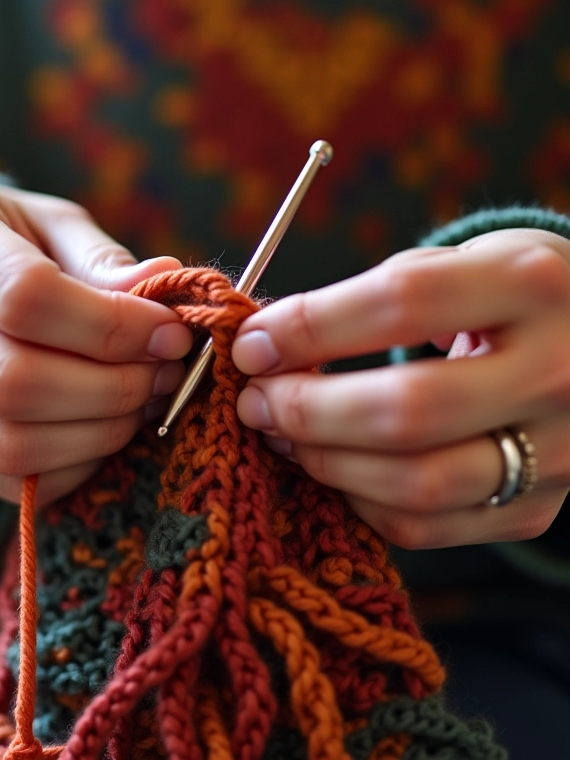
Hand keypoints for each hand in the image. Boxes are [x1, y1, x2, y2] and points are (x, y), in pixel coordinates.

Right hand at [0, 176, 191, 505]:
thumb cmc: (8, 244)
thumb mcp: (52, 225)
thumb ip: (102, 260)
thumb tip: (164, 285)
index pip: (23, 296)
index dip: (111, 326)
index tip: (170, 333)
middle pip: (13, 380)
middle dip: (112, 387)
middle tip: (164, 374)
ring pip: (9, 444)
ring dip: (100, 433)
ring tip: (144, 402)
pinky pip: (10, 481)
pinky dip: (76, 467)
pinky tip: (104, 430)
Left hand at [232, 228, 569, 548]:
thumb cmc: (506, 301)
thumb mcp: (462, 265)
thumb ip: (374, 296)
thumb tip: (269, 343)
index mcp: (530, 286)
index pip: (402, 303)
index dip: (310, 327)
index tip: (253, 344)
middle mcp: (555, 373)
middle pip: (406, 410)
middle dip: (307, 409)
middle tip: (256, 400)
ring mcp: (555, 453)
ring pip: (414, 483)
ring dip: (324, 461)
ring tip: (281, 433)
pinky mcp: (533, 509)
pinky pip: (425, 526)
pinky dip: (359, 499)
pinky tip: (334, 466)